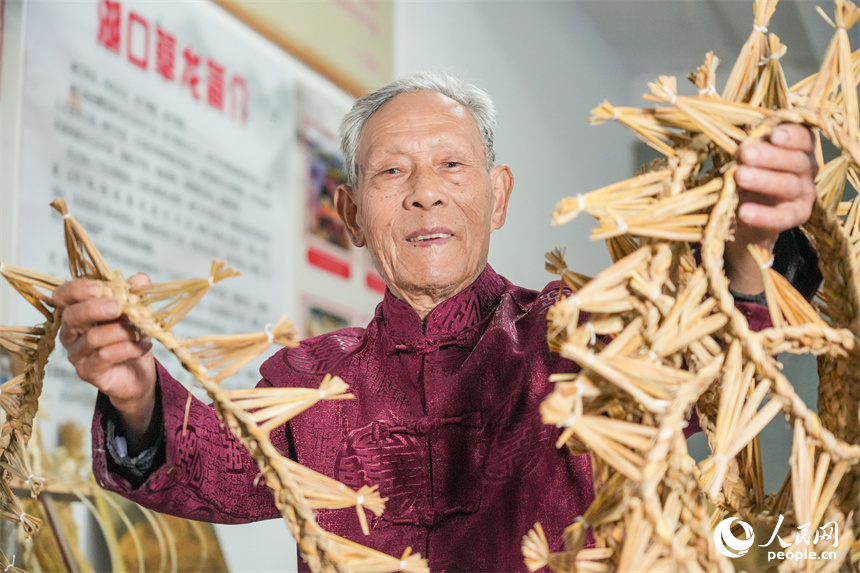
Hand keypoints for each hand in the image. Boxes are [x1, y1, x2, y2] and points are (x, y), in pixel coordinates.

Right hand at [54, 273, 156, 444]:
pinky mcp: (87, 372)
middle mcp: (71, 332)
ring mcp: (76, 354)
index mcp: (78, 311)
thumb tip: (139, 278)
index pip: (63, 296)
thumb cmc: (131, 338)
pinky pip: (104, 357)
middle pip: (71, 316)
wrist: (139, 373)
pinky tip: (143, 346)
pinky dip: (127, 348)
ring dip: (121, 331)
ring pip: (91, 337)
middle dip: (95, 308)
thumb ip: (135, 295)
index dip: (76, 289)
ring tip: (141, 331)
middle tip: (118, 307)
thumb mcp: (136, 313)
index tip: (99, 287)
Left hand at [726, 124, 817, 293]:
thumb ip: (749, 148)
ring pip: (788, 185)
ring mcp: (803, 193)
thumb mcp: (747, 159)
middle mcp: (806, 169)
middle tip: (746, 154)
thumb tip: (737, 140)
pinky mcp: (796, 216)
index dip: (791, 135)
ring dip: (764, 180)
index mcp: (799, 149)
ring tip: (740, 176)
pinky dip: (764, 215)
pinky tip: (745, 212)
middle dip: (770, 156)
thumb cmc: (748, 174)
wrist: (746, 212)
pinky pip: (782, 217)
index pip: (803, 138)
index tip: (773, 135)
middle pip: (795, 160)